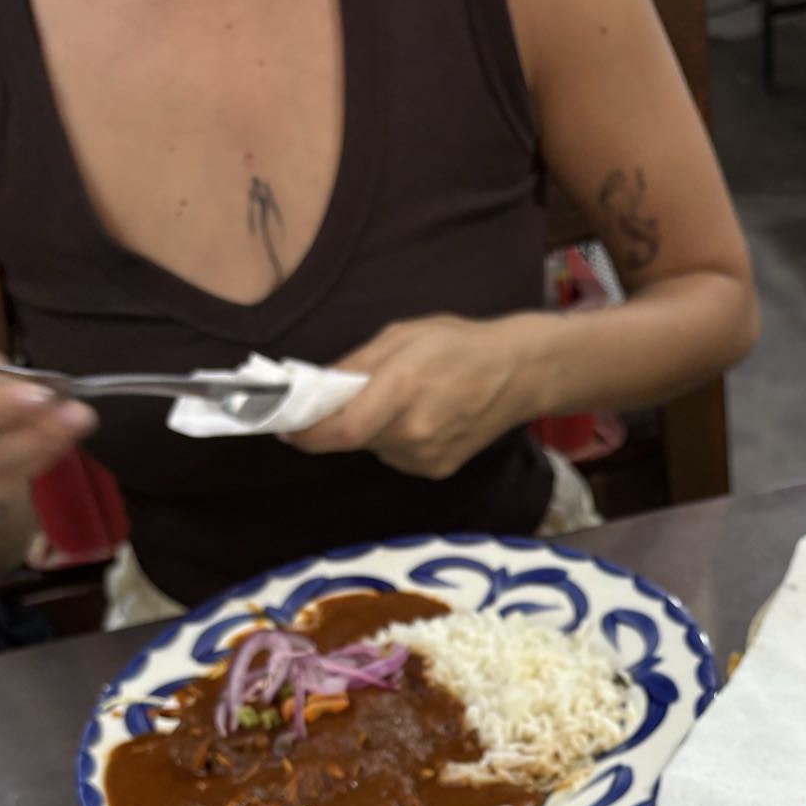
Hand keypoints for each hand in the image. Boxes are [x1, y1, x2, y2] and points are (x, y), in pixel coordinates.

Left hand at [288, 315, 542, 479]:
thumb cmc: (460, 344)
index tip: (284, 426)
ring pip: (373, 447)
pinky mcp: (436, 471)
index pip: (338, 431)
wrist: (521, 374)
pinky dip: (392, 438)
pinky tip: (419, 416)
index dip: (305, 433)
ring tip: (396, 399)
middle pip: (352, 439)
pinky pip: (396, 455)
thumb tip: (317, 386)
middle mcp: (412, 432)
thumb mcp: (401, 335)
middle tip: (340, 397)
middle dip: (337, 422)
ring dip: (368, 428)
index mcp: (401, 391)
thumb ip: (356, 363)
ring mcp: (426, 457)